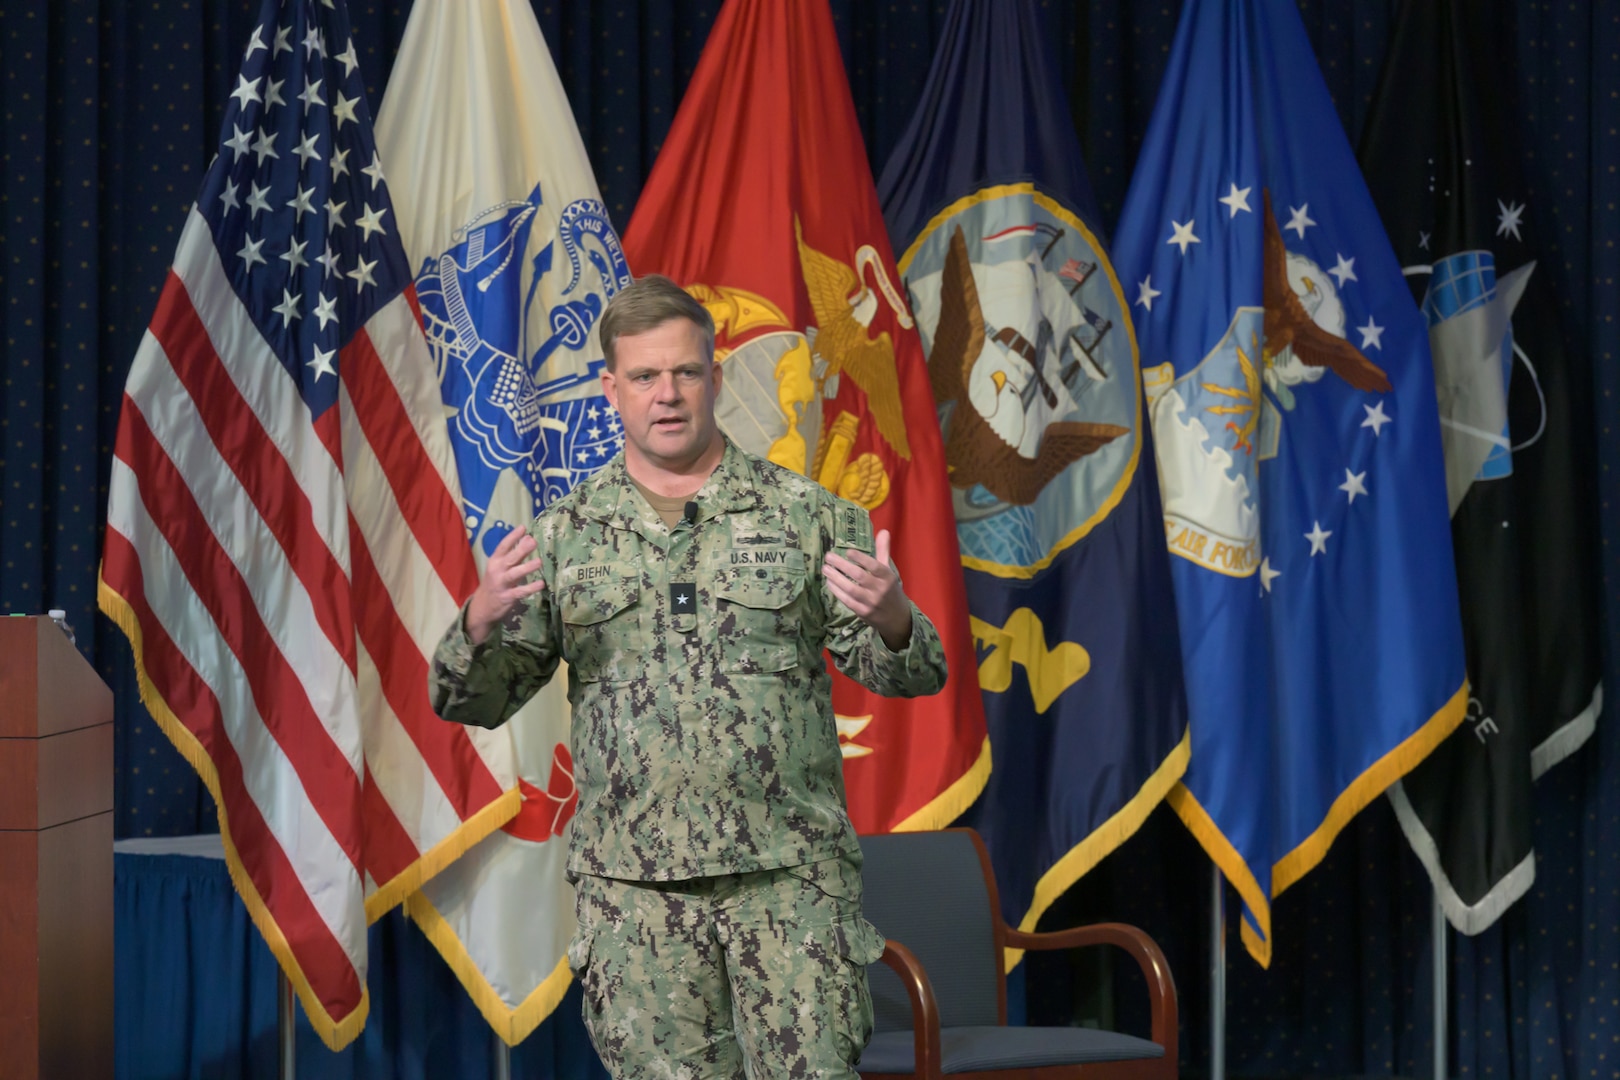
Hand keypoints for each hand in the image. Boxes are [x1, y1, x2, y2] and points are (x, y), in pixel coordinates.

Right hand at [466, 528, 545, 645]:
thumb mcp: (502, 567)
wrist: (482, 606)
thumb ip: (515, 554)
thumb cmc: (495, 582)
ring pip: (514, 574)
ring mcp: (501, 584)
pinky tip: (541, 584)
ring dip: (526, 568)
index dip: (512, 537)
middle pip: (509, 558)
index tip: (523, 527)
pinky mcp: (507, 597)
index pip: (503, 546)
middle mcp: (497, 571)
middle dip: (521, 550)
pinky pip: (520, 592)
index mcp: (495, 561)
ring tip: (539, 562)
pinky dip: (530, 588)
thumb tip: (529, 538)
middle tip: (533, 541)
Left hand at [822, 529, 912, 650]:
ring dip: (836, 578)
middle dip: (842, 565)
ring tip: (825, 568)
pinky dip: (837, 591)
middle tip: (828, 557)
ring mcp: (871, 602)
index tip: (847, 551)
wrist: (896, 617)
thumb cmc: (890, 589)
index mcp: (887, 577)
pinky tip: (829, 582)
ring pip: (851, 589)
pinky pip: (847, 601)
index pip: (875, 566)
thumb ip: (883, 551)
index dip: (861, 558)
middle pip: (859, 576)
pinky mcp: (863, 612)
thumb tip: (883, 531)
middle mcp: (880, 589)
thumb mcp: (889, 571)